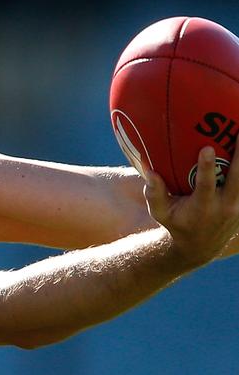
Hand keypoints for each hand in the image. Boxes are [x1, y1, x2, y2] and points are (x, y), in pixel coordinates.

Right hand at [143, 146, 238, 267]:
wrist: (200, 246)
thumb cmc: (175, 222)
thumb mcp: (159, 212)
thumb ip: (153, 193)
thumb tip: (150, 171)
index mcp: (202, 207)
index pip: (206, 185)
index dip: (207, 166)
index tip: (207, 147)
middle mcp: (225, 207)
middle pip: (237, 178)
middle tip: (237, 133)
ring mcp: (238, 207)